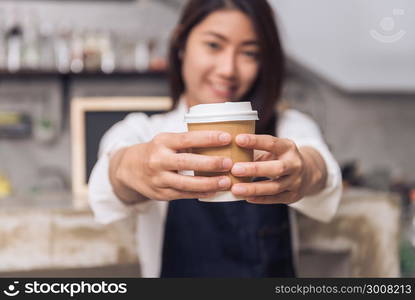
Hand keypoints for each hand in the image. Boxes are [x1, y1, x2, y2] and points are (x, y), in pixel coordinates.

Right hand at [114, 131, 233, 200]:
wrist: (128, 169)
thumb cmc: (156, 151)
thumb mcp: (166, 141)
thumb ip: (186, 141)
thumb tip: (219, 139)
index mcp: (162, 142)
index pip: (187, 138)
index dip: (208, 138)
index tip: (226, 137)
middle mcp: (158, 160)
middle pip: (187, 162)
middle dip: (210, 163)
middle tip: (229, 163)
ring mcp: (158, 178)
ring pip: (186, 183)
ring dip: (208, 183)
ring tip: (226, 181)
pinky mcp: (160, 194)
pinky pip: (182, 194)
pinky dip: (199, 193)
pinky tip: (214, 191)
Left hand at [230, 134, 322, 203]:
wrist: (308, 173)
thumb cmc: (280, 158)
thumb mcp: (273, 150)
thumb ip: (255, 151)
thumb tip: (228, 151)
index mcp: (288, 148)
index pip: (272, 143)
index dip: (255, 141)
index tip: (238, 139)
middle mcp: (295, 164)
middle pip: (277, 168)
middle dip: (255, 169)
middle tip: (234, 169)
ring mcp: (296, 182)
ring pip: (275, 187)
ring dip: (254, 188)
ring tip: (235, 188)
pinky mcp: (293, 196)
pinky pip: (275, 199)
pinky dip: (260, 199)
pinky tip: (245, 197)